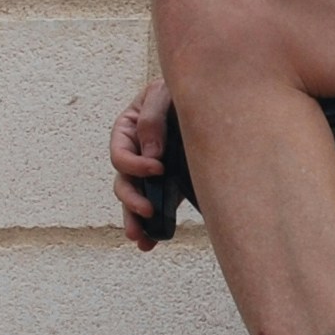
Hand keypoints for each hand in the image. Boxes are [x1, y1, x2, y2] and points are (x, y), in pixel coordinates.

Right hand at [110, 78, 173, 247]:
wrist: (213, 98)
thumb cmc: (184, 92)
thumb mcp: (164, 93)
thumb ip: (152, 117)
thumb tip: (150, 152)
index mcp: (129, 129)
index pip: (120, 152)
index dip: (134, 164)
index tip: (157, 168)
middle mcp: (137, 152)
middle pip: (123, 181)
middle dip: (131, 199)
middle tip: (147, 210)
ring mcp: (152, 171)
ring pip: (135, 199)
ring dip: (134, 220)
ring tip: (140, 238)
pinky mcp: (169, 185)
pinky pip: (157, 208)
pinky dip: (152, 227)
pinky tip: (151, 242)